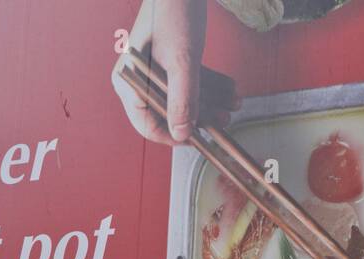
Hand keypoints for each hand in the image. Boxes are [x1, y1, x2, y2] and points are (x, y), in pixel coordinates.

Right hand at [111, 0, 240, 145]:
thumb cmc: (175, 12)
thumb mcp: (182, 61)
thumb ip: (182, 101)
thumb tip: (182, 134)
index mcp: (129, 79)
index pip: (147, 124)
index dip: (174, 136)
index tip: (199, 140)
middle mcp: (138, 77)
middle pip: (170, 111)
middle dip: (201, 116)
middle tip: (225, 120)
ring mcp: (154, 68)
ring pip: (184, 97)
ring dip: (211, 101)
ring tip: (234, 103)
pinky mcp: (171, 59)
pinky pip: (190, 81)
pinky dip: (210, 85)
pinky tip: (231, 89)